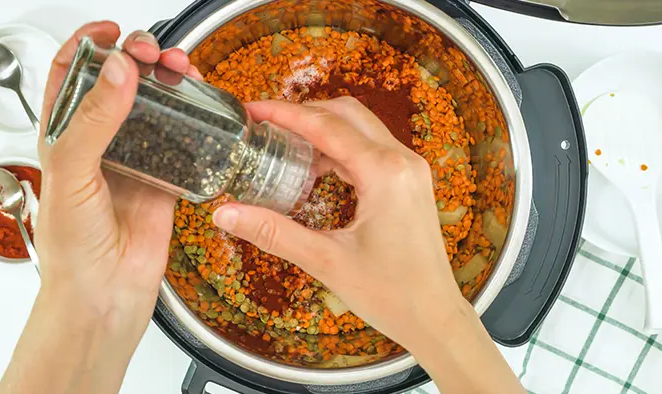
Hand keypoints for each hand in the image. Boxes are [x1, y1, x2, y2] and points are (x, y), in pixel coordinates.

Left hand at [0, 21, 202, 393]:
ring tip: (181, 70)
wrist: (104, 293)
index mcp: (64, 137)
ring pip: (155, 106)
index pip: (73, 76)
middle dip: (137, 58)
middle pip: (120, 84)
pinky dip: (194, 119)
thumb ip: (92, 121)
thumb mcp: (70, 174)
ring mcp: (136, 159)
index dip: (90, 47)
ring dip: (169, 83)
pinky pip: (183, 139)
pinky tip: (200, 107)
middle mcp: (101, 144)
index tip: (111, 33)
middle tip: (153, 54)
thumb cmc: (72, 248)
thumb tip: (118, 73)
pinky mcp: (165, 178)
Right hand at [211, 97, 522, 392]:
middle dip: (303, 113)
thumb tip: (226, 214)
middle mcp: (402, 162)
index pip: (326, 127)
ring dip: (323, 129)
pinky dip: (341, 149)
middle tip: (265, 122)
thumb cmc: (391, 294)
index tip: (253, 109)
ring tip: (283, 142)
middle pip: (346, 114)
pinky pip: (372, 150)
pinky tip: (315, 167)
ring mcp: (410, 171)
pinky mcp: (410, 184)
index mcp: (384, 173)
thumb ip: (273, 232)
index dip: (285, 113)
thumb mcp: (326, 261)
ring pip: (361, 129)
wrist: (435, 317)